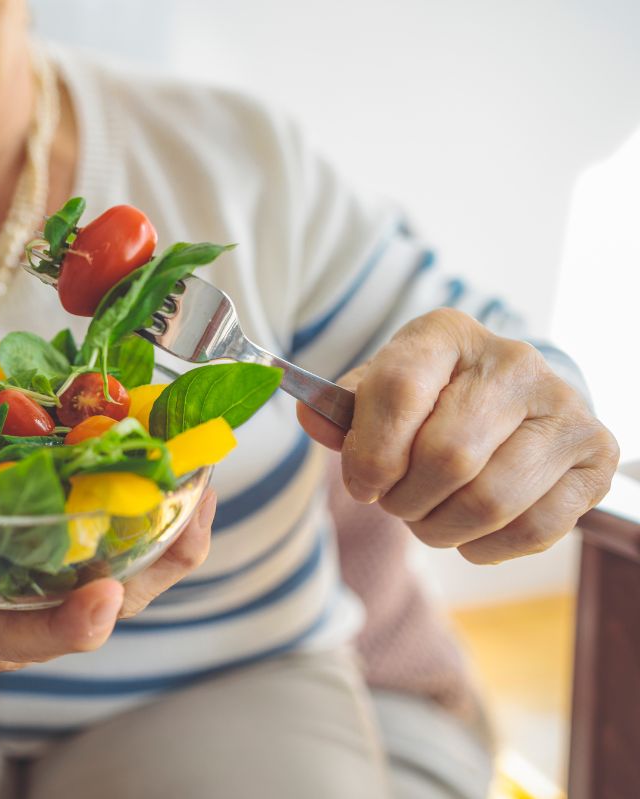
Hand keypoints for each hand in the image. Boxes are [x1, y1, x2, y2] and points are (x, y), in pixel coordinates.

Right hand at [0, 451, 216, 718]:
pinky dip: (159, 521)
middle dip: (167, 546)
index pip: (29, 638)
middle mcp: (32, 625)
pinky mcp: (66, 591)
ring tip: (202, 456)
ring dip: (179, 525)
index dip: (70, 625)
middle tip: (197, 474)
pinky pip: (131, 561)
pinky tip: (172, 469)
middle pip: (123, 602)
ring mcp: (57, 609)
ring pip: (142, 580)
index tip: (101, 600)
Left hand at [298, 308, 618, 563]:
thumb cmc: (430, 402)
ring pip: (490, 500)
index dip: (370, 452)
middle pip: (447, 457)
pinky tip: (470, 532)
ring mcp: (565, 408)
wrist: (511, 403)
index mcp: (447, 334)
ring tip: (429, 518)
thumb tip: (311, 417)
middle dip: (406, 499)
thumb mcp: (379, 394)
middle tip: (397, 502)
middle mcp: (514, 362)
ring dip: (441, 528)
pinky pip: (534, 529)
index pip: (399, 390)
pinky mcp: (595, 457)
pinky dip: (486, 546)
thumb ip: (342, 412)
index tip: (361, 483)